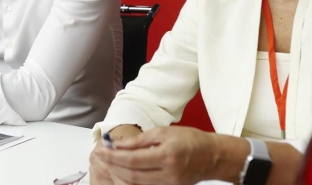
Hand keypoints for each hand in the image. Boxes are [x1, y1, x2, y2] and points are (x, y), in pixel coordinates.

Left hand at [92, 126, 216, 184]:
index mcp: (166, 156)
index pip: (132, 160)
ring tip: (107, 164)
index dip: (113, 156)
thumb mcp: (164, 132)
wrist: (212, 156)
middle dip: (112, 166)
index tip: (101, 150)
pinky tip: (121, 172)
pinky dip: (130, 181)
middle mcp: (168, 174)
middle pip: (131, 176)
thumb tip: (118, 145)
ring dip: (118, 175)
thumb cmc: (190, 140)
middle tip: (99, 157)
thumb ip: (140, 140)